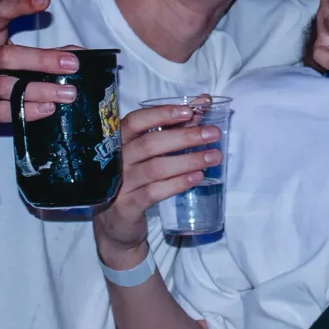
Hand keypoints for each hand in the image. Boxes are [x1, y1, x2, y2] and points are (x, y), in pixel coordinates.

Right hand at [0, 0, 79, 153]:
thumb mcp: (9, 63)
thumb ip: (41, 56)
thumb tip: (78, 53)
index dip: (20, 5)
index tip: (45, 0)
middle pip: (8, 56)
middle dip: (43, 59)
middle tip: (72, 64)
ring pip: (7, 86)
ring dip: (41, 89)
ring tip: (68, 93)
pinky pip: (2, 110)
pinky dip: (28, 110)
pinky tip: (48, 109)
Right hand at [93, 101, 220, 265]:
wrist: (116, 225)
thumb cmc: (135, 180)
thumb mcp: (150, 153)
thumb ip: (174, 127)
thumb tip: (203, 103)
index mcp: (118, 142)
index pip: (135, 121)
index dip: (161, 114)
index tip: (189, 111)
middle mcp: (115, 161)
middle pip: (149, 144)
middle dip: (185, 137)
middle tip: (213, 134)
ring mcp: (119, 185)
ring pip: (155, 168)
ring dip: (187, 160)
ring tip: (213, 156)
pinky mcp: (126, 207)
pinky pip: (153, 192)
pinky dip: (177, 184)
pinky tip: (197, 177)